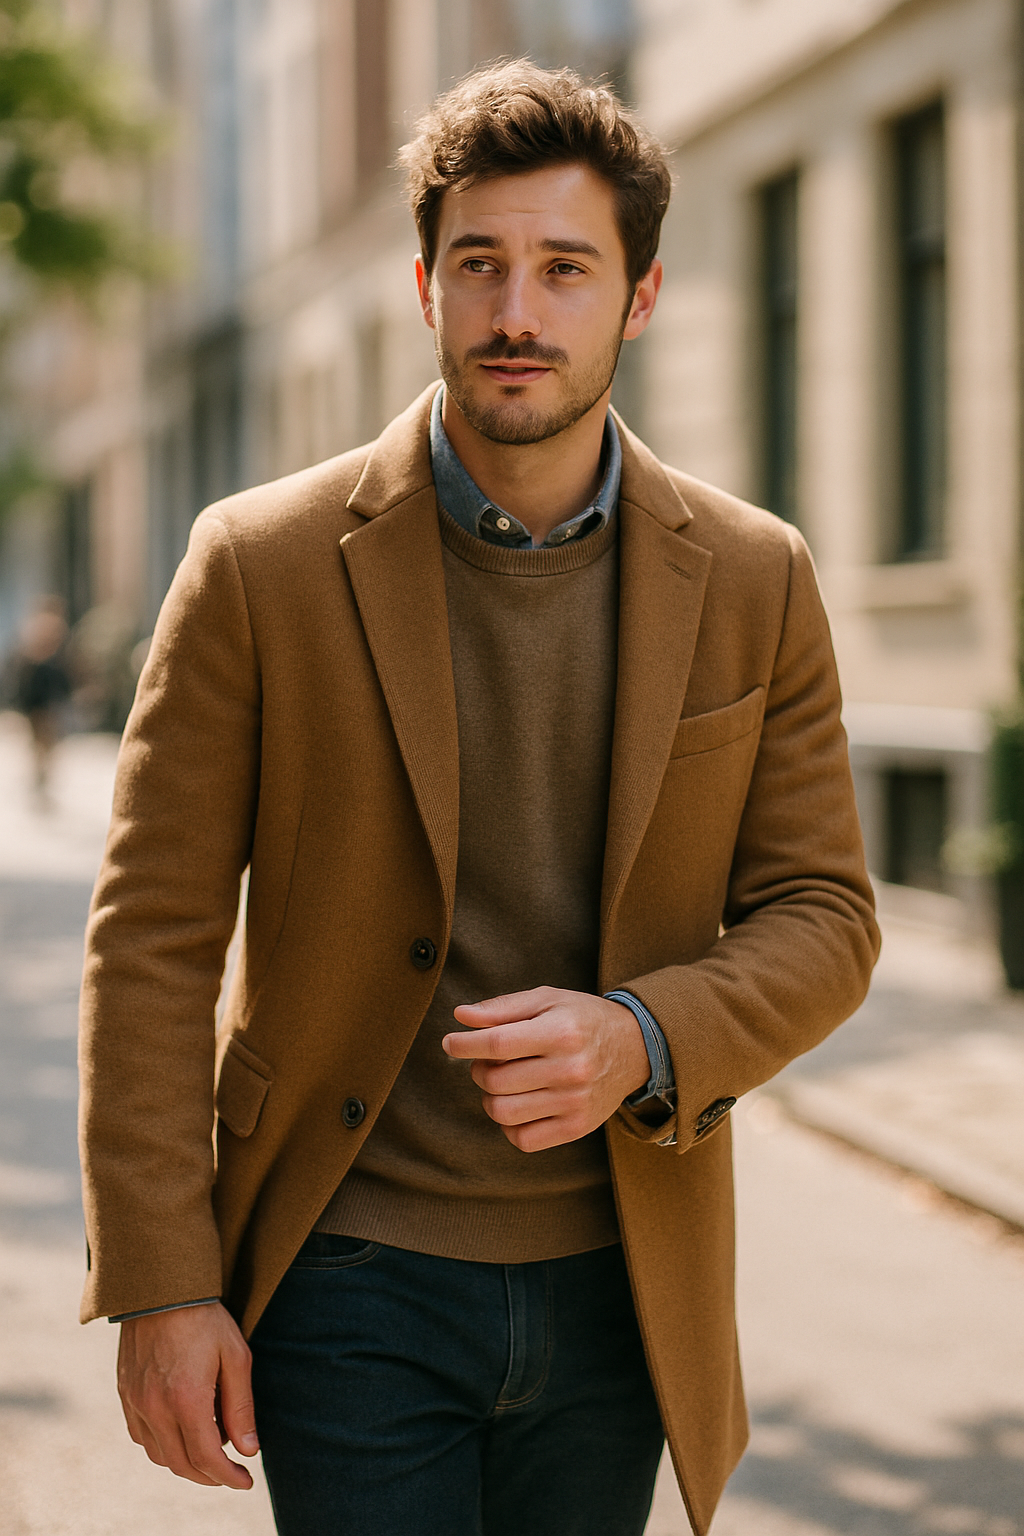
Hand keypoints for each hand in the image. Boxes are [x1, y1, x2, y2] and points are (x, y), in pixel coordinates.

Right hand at [117, 1301, 257, 1488]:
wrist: (160, 1288)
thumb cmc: (205, 1319)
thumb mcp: (235, 1357)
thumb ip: (241, 1407)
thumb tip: (249, 1449)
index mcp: (186, 1399)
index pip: (207, 1458)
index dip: (228, 1477)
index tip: (245, 1481)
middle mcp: (155, 1407)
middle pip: (181, 1464)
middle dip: (209, 1475)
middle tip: (231, 1471)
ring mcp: (135, 1402)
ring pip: (159, 1455)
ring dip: (185, 1461)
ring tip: (210, 1446)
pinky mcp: (124, 1394)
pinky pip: (141, 1436)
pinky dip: (163, 1445)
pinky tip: (181, 1430)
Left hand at [443, 987, 649, 1151]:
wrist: (635, 1048)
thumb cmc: (582, 1018)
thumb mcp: (547, 999)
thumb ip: (502, 1008)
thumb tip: (460, 1017)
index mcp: (561, 1032)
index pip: (497, 1043)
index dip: (464, 1044)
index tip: (450, 1042)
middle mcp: (570, 1069)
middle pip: (495, 1080)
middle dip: (479, 1069)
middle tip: (488, 1061)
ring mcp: (575, 1103)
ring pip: (503, 1113)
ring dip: (490, 1098)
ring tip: (503, 1083)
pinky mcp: (577, 1127)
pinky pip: (523, 1139)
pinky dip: (509, 1125)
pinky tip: (519, 1104)